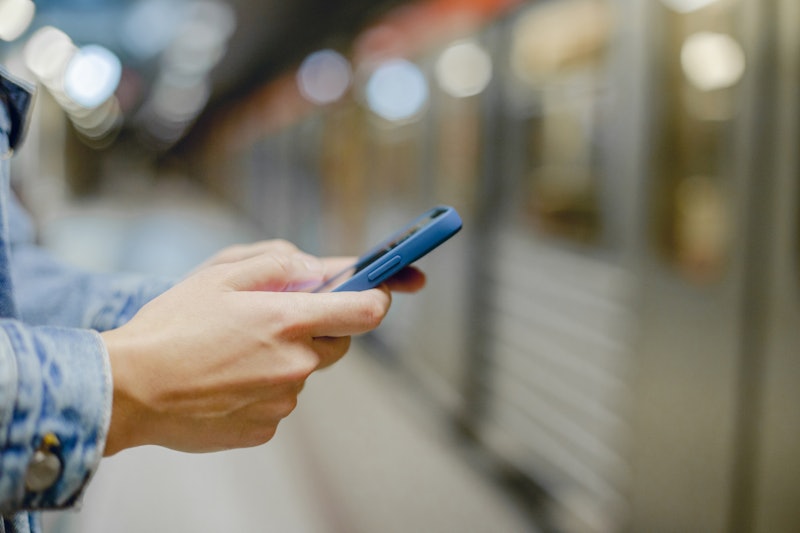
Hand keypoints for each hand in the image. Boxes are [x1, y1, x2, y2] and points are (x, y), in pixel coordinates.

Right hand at [101, 242, 392, 454]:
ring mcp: (282, 400)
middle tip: (277, 317)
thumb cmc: (172, 325)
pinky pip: (281, 400)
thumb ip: (282, 262)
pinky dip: (265, 387)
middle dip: (321, 325)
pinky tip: (228, 379)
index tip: (380, 289)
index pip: (368, 310)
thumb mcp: (221, 273)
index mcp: (289, 319)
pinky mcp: (265, 427)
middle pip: (339, 341)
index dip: (379, 296)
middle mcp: (295, 363)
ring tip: (236, 351)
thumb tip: (321, 269)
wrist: (129, 389)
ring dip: (287, 357)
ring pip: (305, 371)